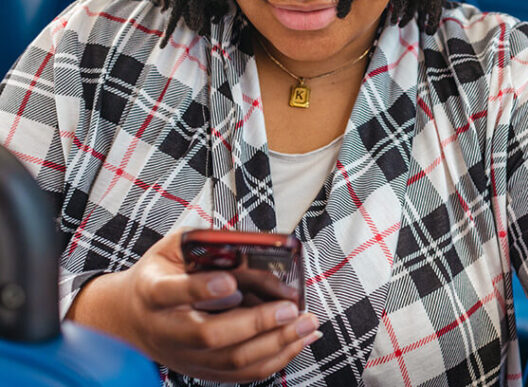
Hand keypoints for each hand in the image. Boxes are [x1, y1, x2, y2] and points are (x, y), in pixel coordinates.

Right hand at [67, 229, 320, 381]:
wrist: (129, 317)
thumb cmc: (161, 274)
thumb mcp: (173, 247)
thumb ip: (206, 244)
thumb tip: (254, 247)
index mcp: (152, 292)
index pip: (171, 292)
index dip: (200, 288)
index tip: (231, 281)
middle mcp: (166, 329)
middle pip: (209, 335)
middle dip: (255, 323)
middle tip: (290, 308)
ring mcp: (183, 355)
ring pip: (230, 360)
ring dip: (275, 344)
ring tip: (307, 324)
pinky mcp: (200, 370)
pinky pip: (240, 374)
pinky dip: (275, 359)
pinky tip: (299, 341)